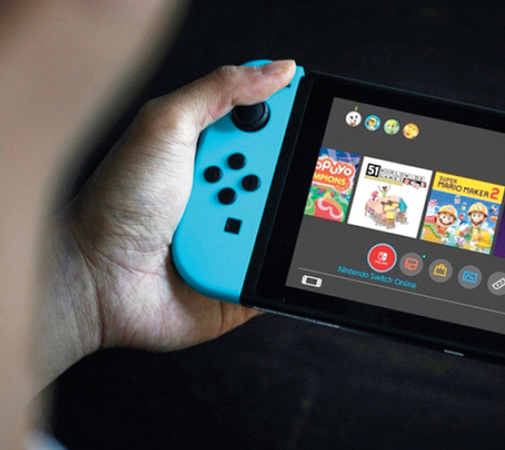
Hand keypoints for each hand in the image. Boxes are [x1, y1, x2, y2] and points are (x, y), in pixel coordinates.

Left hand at [40, 61, 296, 386]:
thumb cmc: (119, 203)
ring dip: (266, 220)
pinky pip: (279, 263)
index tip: (306, 116)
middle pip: (287, 169)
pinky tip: (240, 254)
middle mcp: (229, 186)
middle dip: (277, 175)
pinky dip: (274, 259)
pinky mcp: (244, 272)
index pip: (271, 120)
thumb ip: (220, 90)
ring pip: (287, 217)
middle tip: (242, 183)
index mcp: (213, 146)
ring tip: (226, 227)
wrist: (99, 280)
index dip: (292, 117)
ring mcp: (238, 229)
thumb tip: (277, 69)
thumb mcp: (165, 126)